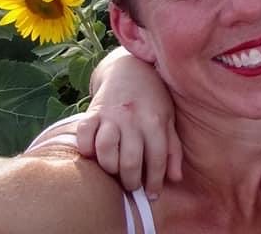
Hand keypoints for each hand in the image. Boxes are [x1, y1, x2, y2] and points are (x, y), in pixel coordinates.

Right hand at [76, 48, 180, 198]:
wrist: (129, 68)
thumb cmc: (153, 98)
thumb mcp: (168, 118)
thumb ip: (173, 148)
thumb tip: (176, 178)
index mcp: (155, 120)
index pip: (157, 157)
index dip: (154, 180)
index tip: (152, 194)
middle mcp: (133, 118)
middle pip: (130, 159)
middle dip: (131, 180)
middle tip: (132, 185)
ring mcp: (112, 115)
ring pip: (106, 148)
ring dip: (109, 166)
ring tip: (114, 171)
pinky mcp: (93, 112)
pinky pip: (84, 133)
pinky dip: (85, 147)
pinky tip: (92, 155)